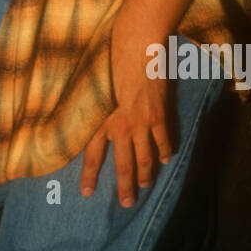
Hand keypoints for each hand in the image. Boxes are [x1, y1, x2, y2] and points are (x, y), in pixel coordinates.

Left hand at [79, 19, 173, 206]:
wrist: (136, 47)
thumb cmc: (108, 60)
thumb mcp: (92, 88)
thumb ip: (91, 107)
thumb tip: (84, 118)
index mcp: (99, 120)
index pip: (91, 155)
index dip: (89, 175)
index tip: (87, 192)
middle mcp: (119, 126)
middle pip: (122, 164)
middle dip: (125, 185)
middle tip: (127, 203)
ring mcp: (141, 123)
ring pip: (144, 156)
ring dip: (146, 173)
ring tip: (146, 185)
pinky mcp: (159, 115)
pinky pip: (163, 139)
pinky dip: (165, 150)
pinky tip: (166, 159)